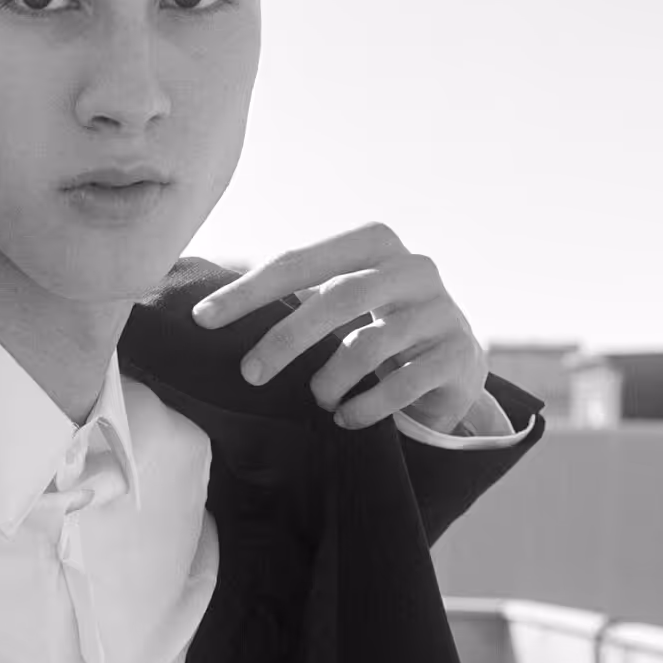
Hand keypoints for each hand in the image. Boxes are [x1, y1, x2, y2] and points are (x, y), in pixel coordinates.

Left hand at [190, 222, 489, 433]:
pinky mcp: (459, 355)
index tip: (203, 319)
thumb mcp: (342, 303)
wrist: (453, 366)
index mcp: (377, 244)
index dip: (250, 290)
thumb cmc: (379, 331)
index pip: (302, 260)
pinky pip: (402, 384)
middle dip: (285, 339)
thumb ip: (298, 295)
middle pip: (339, 296)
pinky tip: (347, 418)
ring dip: (330, 380)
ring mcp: (442, 311)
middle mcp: (414, 268)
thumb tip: (212, 310)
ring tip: (318, 399)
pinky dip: (365, 407)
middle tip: (249, 374)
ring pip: (370, 344)